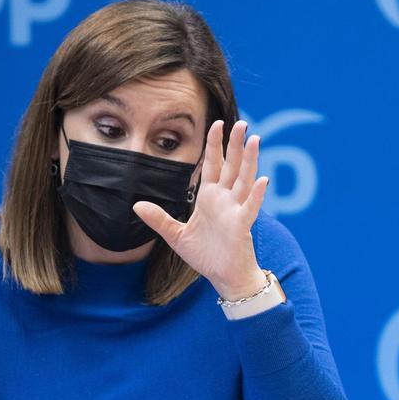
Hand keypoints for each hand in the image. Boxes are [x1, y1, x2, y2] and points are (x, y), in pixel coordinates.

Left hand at [134, 120, 271, 300]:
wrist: (224, 277)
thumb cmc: (206, 256)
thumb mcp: (176, 236)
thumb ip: (159, 219)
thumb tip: (137, 205)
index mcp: (209, 198)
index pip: (212, 165)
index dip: (215, 145)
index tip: (217, 124)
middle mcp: (225, 200)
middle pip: (231, 166)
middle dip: (235, 144)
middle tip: (241, 122)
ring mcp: (235, 211)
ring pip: (244, 180)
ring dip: (249, 160)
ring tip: (254, 140)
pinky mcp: (241, 225)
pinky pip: (250, 207)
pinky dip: (256, 194)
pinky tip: (262, 180)